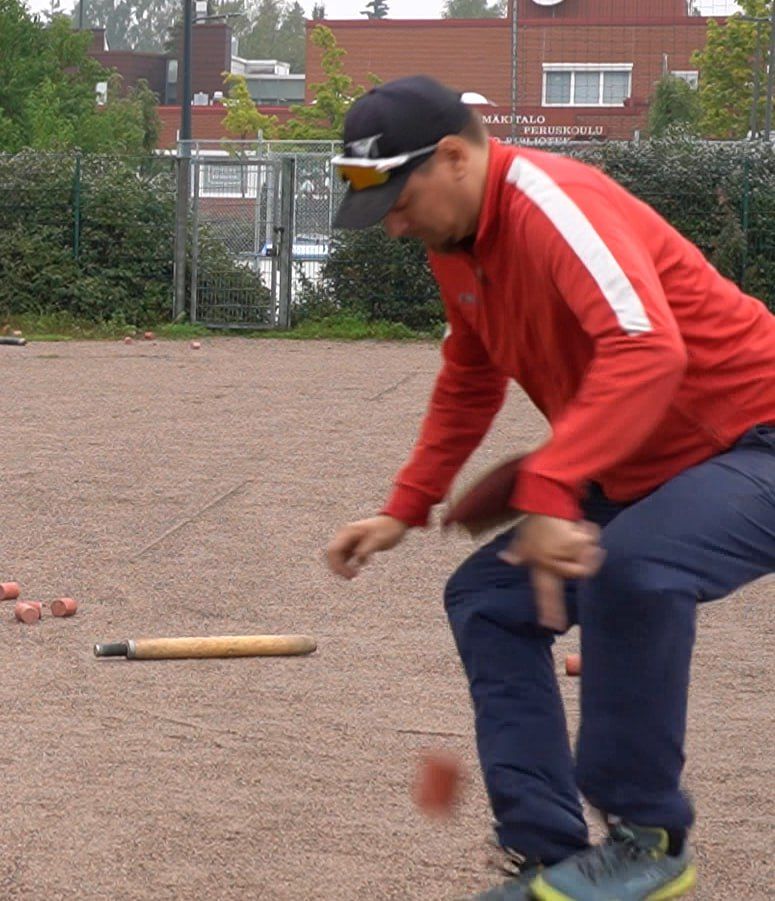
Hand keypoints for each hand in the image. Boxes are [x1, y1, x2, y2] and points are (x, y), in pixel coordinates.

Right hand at [326, 515, 407, 578]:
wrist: (396, 521)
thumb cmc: (388, 529)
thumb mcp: (379, 540)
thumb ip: (366, 550)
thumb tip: (357, 561)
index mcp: (349, 532)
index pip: (334, 550)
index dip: (337, 564)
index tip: (351, 574)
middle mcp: (345, 535)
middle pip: (332, 554)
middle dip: (338, 567)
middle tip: (351, 577)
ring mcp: (349, 539)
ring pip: (337, 556)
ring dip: (342, 567)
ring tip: (353, 575)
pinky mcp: (354, 544)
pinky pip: (344, 556)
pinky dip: (347, 564)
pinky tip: (356, 570)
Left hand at [498, 514, 603, 630]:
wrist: (544, 499)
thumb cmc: (536, 519)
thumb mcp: (523, 536)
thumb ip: (518, 550)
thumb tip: (505, 558)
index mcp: (539, 565)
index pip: (544, 593)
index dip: (549, 610)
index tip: (554, 626)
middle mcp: (549, 563)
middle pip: (579, 574)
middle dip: (585, 556)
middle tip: (577, 539)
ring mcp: (560, 554)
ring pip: (588, 557)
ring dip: (585, 539)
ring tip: (571, 528)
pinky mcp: (570, 543)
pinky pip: (590, 542)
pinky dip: (588, 529)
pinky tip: (576, 522)